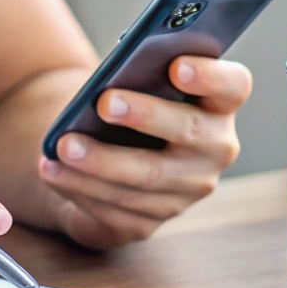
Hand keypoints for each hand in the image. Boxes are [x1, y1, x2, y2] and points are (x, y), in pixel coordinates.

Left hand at [38, 56, 250, 248]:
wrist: (115, 158)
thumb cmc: (132, 104)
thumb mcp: (141, 84)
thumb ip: (140, 75)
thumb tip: (109, 82)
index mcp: (219, 104)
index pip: (232, 87)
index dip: (210, 77)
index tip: (177, 66)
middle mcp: (215, 149)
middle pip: (188, 132)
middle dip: (144, 116)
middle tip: (104, 102)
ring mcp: (187, 190)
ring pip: (145, 178)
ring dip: (99, 162)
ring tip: (63, 146)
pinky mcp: (151, 221)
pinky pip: (117, 208)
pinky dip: (81, 187)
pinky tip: (54, 172)